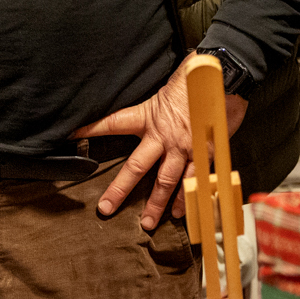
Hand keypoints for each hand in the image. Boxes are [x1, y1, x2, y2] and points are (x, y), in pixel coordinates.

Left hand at [72, 53, 248, 231]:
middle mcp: (163, 136)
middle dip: (120, 189)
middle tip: (106, 208)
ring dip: (156, 204)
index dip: (91, 129)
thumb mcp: (171, 82)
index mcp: (150, 116)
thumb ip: (161, 98)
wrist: (227, 75)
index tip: (71, 136)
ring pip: (165, 181)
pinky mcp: (204, 154)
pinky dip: (188, 198)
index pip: (113, 123)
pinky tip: (181, 212)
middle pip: (136, 167)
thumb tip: (152, 97)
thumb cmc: (198, 76)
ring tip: (147, 223)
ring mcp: (184, 148)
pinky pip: (193, 181)